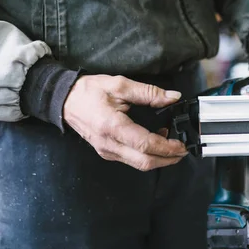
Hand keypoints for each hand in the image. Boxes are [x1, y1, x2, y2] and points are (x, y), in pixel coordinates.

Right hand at [63, 75, 187, 170]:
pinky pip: (131, 160)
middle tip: (183, 151)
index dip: (167, 147)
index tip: (181, 144)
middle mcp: (109, 144)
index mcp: (112, 126)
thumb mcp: (120, 85)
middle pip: (145, 162)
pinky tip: (155, 144)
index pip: (145, 144)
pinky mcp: (107, 152)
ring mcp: (107, 151)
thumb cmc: (88, 92)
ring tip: (172, 146)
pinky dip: (147, 156)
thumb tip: (172, 97)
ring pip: (139, 164)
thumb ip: (148, 92)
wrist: (65, 100)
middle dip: (168, 159)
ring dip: (159, 159)